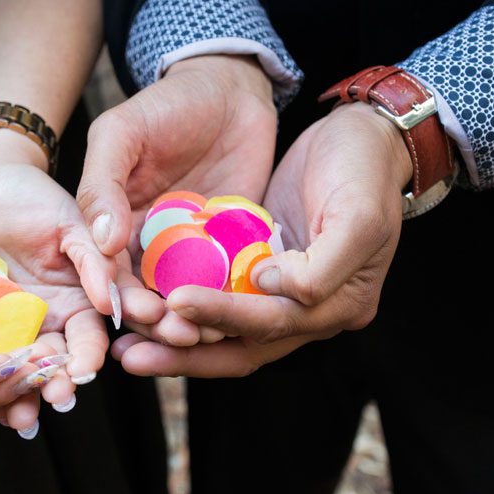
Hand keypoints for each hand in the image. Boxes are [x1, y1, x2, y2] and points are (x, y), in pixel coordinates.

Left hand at [0, 131, 117, 425]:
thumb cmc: (31, 197)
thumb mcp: (71, 222)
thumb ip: (94, 259)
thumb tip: (112, 304)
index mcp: (78, 301)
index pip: (89, 337)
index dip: (90, 354)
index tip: (86, 369)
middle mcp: (47, 323)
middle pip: (55, 364)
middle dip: (58, 385)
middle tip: (59, 400)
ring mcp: (7, 330)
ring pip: (17, 372)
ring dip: (21, 397)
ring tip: (23, 418)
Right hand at [77, 54, 276, 343]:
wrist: (231, 90)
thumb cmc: (168, 105)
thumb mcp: (122, 133)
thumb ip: (102, 184)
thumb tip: (101, 242)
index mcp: (115, 222)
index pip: (107, 269)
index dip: (116, 293)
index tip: (130, 312)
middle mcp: (150, 243)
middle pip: (147, 292)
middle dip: (157, 318)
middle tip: (174, 332)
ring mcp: (192, 247)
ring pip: (187, 294)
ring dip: (193, 317)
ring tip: (204, 333)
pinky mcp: (231, 245)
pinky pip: (229, 278)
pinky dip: (231, 298)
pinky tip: (239, 314)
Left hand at [112, 102, 412, 376]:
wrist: (362, 137)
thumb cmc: (365, 170)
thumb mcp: (360, 214)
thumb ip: (325, 264)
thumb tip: (277, 289)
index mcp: (337, 306)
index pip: (270, 326)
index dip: (223, 317)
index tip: (177, 303)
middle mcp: (308, 312)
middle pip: (240, 346)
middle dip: (185, 352)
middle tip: (131, 356)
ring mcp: (281, 295)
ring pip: (224, 331)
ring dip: (178, 340)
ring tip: (127, 344)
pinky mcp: (258, 272)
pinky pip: (218, 298)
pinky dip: (186, 308)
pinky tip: (146, 304)